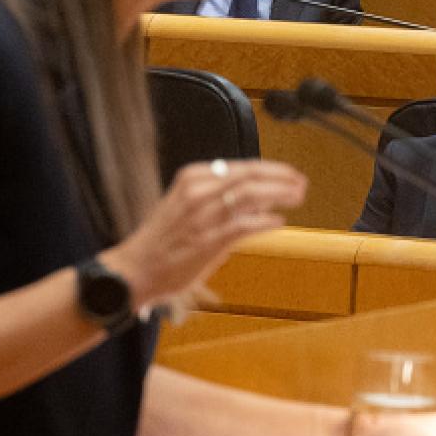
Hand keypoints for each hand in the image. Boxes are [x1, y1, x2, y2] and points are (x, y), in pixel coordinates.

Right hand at [102, 159, 305, 306]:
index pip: (242, 167)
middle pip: (250, 176)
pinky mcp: (208, 240)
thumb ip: (220, 198)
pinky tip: (279, 222)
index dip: (272, 170)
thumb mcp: (186, 204)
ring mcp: (203, 215)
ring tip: (297, 197)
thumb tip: (260, 199)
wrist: (134, 269)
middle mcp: (198, 191)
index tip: (290, 174)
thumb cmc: (163, 240)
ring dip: (280, 195)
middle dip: (281, 178)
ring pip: (251, 196)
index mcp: (192, 177)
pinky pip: (245, 225)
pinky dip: (265, 222)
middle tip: (301, 183)